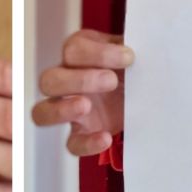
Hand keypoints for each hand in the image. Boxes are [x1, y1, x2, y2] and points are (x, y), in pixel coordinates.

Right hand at [30, 31, 132, 158]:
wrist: (150, 95)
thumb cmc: (134, 69)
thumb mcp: (132, 54)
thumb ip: (128, 48)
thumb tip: (135, 47)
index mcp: (79, 55)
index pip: (72, 50)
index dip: (98, 53)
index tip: (128, 57)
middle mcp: (67, 81)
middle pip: (48, 80)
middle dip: (79, 80)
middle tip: (111, 81)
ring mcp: (69, 109)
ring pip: (42, 112)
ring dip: (62, 109)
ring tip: (87, 106)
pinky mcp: (82, 134)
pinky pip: (71, 144)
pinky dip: (86, 143)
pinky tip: (105, 137)